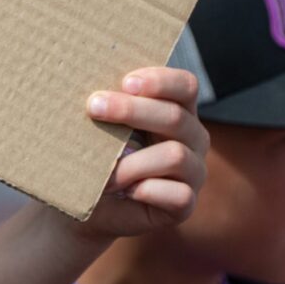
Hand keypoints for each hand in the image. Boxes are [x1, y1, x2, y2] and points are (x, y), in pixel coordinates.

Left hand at [76, 66, 206, 238]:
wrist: (91, 201)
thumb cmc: (98, 153)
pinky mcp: (186, 203)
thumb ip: (107, 103)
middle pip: (175, 117)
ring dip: (133, 162)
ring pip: (175, 155)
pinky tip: (125, 191)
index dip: (159, 80)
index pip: (185, 85)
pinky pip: (178, 194)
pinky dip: (146, 191)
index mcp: (178, 109)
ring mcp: (194, 171)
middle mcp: (193, 138)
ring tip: (105, 171)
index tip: (125, 82)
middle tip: (93, 107)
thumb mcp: (103, 124)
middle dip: (131, 110)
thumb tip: (92, 89)